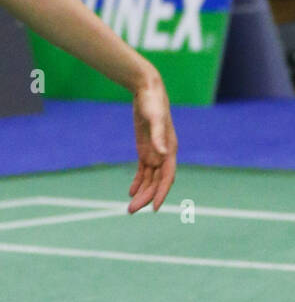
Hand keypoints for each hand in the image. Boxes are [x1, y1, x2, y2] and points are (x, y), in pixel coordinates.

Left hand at [128, 74, 176, 213]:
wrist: (147, 90)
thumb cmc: (153, 103)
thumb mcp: (155, 118)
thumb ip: (158, 136)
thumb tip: (163, 154)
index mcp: (170, 150)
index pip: (167, 178)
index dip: (161, 193)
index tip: (153, 208)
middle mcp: (165, 154)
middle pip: (157, 182)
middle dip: (146, 197)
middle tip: (131, 211)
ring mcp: (155, 153)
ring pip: (149, 179)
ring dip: (141, 193)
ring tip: (129, 208)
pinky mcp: (145, 150)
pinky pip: (143, 171)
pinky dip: (138, 182)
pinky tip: (130, 192)